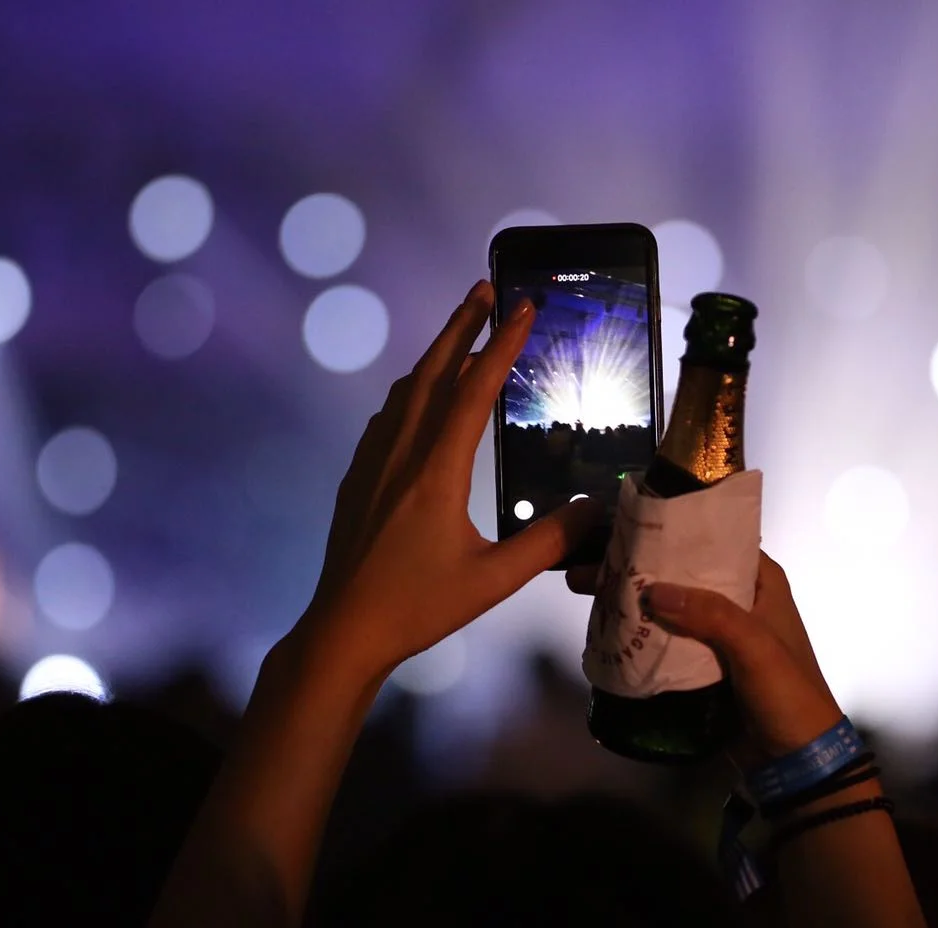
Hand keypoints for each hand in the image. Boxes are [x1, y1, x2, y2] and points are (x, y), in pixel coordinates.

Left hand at [295, 280, 601, 686]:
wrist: (344, 629)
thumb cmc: (419, 606)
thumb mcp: (493, 580)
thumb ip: (546, 542)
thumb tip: (593, 509)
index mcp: (435, 472)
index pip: (473, 391)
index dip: (500, 346)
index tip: (523, 308)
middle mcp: (400, 455)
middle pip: (432, 373)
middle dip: (461, 326)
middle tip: (485, 288)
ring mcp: (373, 464)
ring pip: (405, 391)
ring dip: (435, 354)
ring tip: (460, 331)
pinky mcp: (358, 479)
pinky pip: (387, 417)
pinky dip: (412, 390)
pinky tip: (419, 397)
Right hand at [567, 552, 842, 766]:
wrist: (795, 760)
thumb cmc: (787, 694)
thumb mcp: (755, 647)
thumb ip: (710, 615)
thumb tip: (652, 591)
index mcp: (762, 582)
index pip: (715, 542)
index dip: (675, 532)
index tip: (629, 527)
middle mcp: (741, 600)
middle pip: (685, 574)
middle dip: (641, 569)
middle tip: (591, 565)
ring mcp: (720, 635)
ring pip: (672, 607)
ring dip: (637, 603)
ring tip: (590, 591)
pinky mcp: (705, 666)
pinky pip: (669, 641)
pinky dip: (644, 635)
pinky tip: (609, 627)